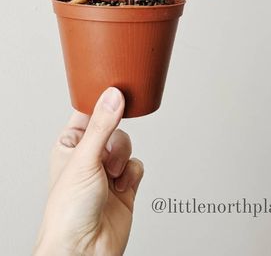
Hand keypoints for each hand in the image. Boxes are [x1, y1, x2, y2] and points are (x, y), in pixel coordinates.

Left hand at [35, 87, 143, 255]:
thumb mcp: (84, 159)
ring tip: (112, 177)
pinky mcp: (125, 184)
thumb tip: (114, 96)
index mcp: (70, 145)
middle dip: (115, 142)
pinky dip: (132, 174)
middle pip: (115, 127)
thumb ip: (102, 125)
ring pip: (128, 144)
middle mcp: (89, 155)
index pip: (88, 112)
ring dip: (124, 159)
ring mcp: (107, 170)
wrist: (86, 251)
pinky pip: (138, 164)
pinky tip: (121, 188)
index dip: (102, 104)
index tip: (117, 93)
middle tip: (106, 157)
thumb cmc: (68, 212)